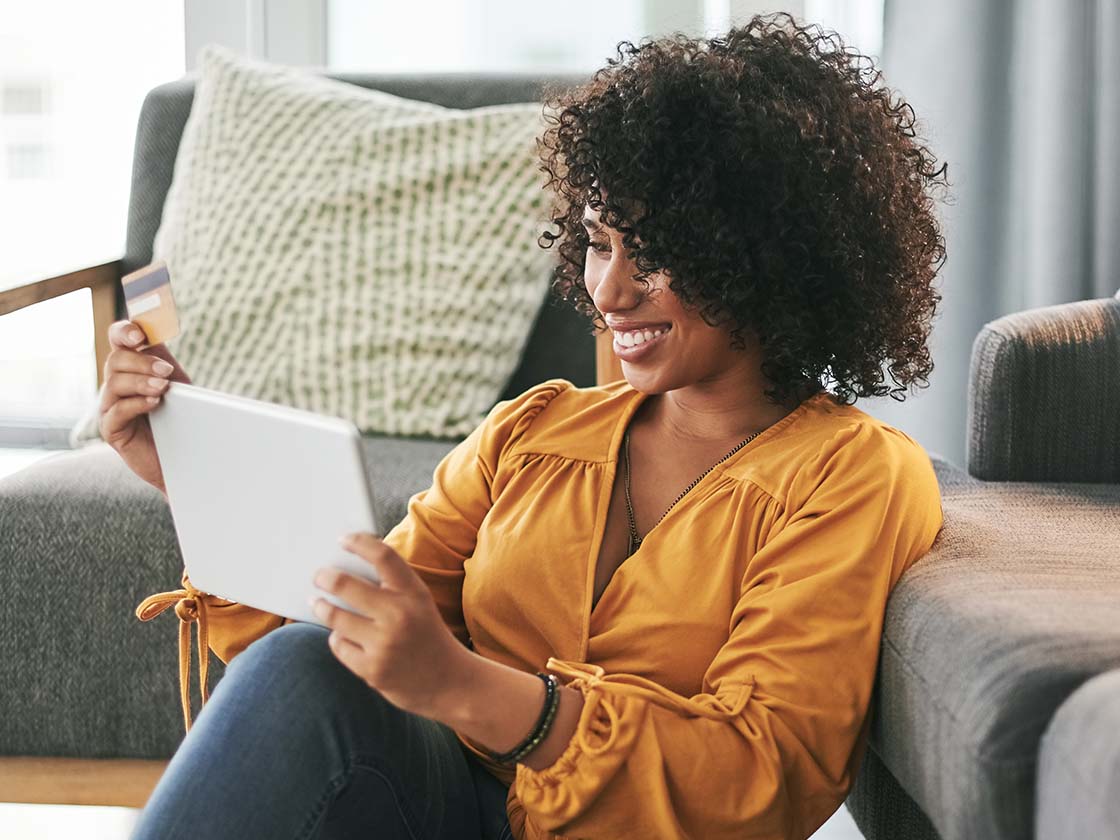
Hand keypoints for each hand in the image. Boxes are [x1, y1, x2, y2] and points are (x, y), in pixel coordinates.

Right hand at [98, 319, 190, 494]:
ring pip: (114, 383)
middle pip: (116, 360)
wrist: (184, 458)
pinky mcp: (111, 429)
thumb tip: (156, 331)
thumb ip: (163, 359)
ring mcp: (110, 406)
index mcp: (131, 367)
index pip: (118, 339)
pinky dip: (136, 404)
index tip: (140, 336)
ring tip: (163, 388)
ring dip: (141, 382)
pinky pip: (116, 411)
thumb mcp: (175, 383)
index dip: (124, 332)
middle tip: (166, 372)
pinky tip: (154, 403)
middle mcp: (116, 383)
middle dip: (142, 363)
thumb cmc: (180, 418)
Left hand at [311, 532, 472, 717]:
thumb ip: (390, 587)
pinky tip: (342, 635)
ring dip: (322, 607)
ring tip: (317, 602)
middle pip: (346, 584)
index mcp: (414, 593)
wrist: (450, 682)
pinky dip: (338, 638)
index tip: (342, 539)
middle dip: (324, 577)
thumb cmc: (426, 635)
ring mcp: (384, 644)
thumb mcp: (418, 604)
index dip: (359, 543)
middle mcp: (399, 615)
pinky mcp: (372, 670)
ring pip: (335, 617)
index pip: (383, 556)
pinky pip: (339, 644)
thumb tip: (345, 569)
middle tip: (318, 575)